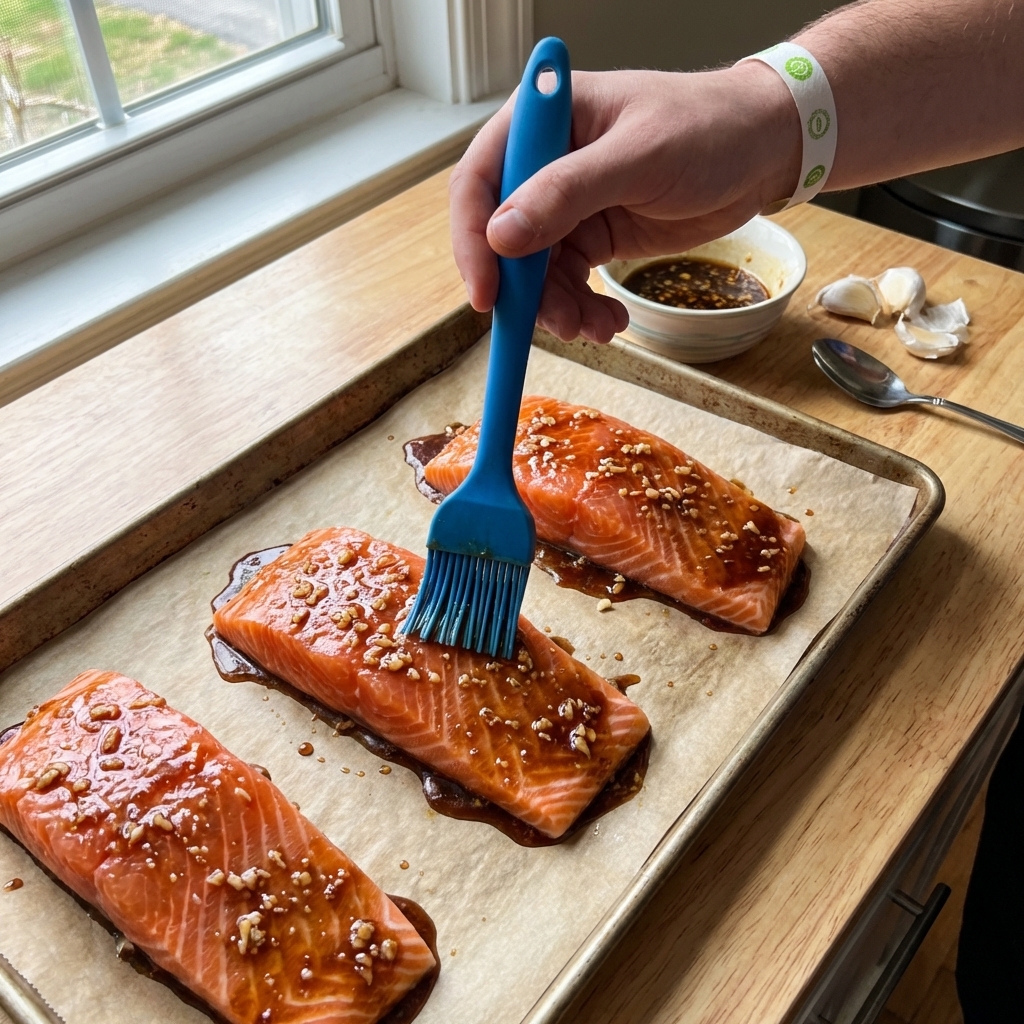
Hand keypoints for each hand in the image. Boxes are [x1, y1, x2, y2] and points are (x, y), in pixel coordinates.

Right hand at [449, 62, 800, 342]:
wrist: (764, 150)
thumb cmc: (708, 128)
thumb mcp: (638, 157)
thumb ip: (566, 192)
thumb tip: (502, 235)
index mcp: (543, 121)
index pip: (479, 182)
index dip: (473, 241)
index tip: (487, 293)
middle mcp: (545, 163)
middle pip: (502, 237)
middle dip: (524, 288)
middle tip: (553, 322)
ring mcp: (568, 203)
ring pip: (536, 270)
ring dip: (558, 307)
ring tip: (593, 328)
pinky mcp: (594, 234)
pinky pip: (570, 283)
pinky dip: (584, 308)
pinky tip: (610, 321)